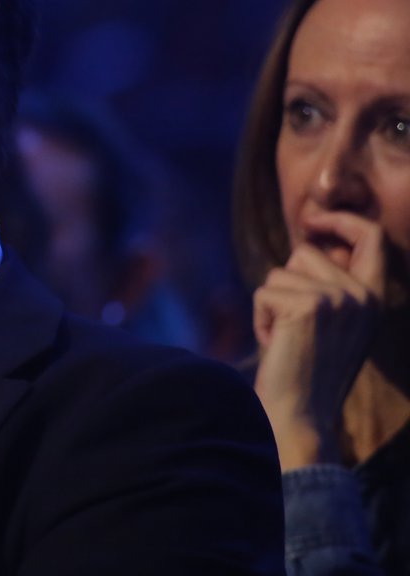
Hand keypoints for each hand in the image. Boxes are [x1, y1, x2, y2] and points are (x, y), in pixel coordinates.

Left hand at [252, 211, 381, 468]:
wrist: (299, 415)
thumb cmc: (305, 369)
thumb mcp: (332, 322)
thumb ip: (331, 284)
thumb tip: (310, 241)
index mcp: (375, 297)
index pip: (372, 236)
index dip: (341, 218)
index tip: (312, 220)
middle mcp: (363, 295)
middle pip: (305, 252)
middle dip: (286, 284)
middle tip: (293, 327)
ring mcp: (339, 299)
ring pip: (279, 271)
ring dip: (270, 302)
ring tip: (286, 338)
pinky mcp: (308, 307)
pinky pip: (262, 291)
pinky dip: (259, 318)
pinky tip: (276, 346)